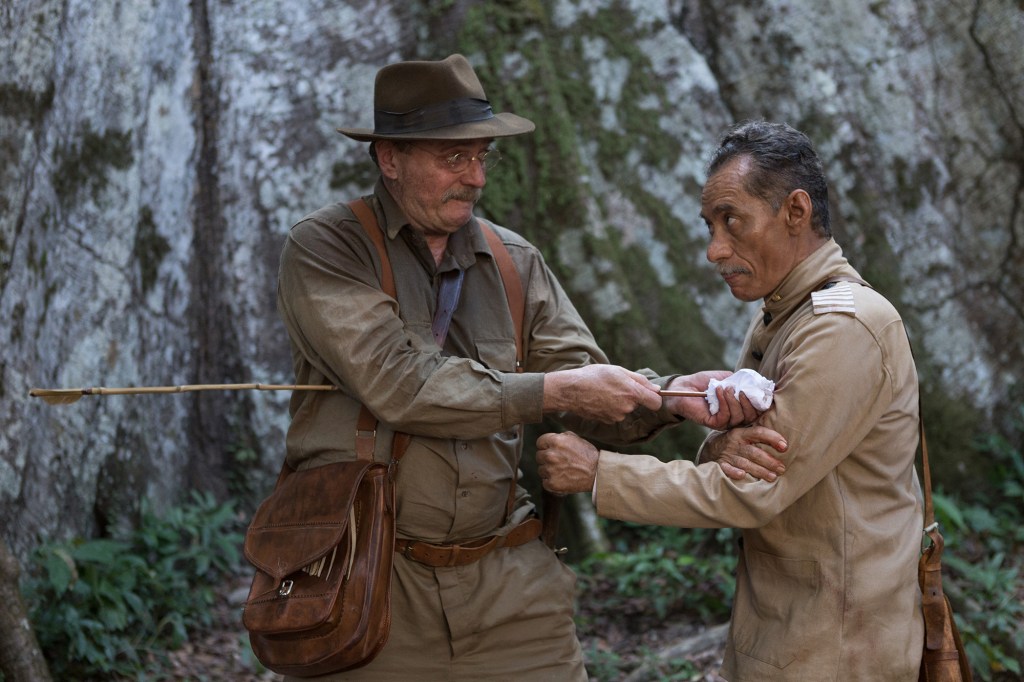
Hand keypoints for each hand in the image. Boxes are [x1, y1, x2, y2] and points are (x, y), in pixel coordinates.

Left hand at [536, 431, 599, 493]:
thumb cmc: (587, 455)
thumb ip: (560, 437)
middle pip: (539, 456)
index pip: (540, 442)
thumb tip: (550, 439)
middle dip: (547, 459)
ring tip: (562, 471)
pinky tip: (562, 479)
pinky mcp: (552, 483)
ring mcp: (550, 470)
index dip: (546, 446)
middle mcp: (550, 455)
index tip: (552, 451)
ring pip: (541, 470)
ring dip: (548, 471)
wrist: (597, 473)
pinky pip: (544, 482)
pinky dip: (551, 482)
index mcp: (555, 441)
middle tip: (559, 462)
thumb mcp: (576, 439)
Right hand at [543, 365, 661, 423]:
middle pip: (638, 404)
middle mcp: (627, 407)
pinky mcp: (608, 421)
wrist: (570, 390)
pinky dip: (610, 408)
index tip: (649, 394)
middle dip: (631, 396)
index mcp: (632, 393)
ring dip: (619, 401)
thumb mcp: (618, 371)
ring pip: (626, 409)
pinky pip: (615, 414)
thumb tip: (656, 389)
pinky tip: (599, 399)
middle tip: (616, 385)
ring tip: (604, 391)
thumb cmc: (594, 376)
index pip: (656, 402)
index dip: (654, 398)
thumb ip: (640, 380)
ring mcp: (617, 416)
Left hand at [663, 371, 760, 428]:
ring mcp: (724, 422)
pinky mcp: (713, 424)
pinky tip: (718, 391)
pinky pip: (725, 417)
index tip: (760, 389)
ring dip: (733, 400)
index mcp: (740, 408)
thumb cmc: (706, 382)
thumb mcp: (728, 378)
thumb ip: (743, 381)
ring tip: (725, 388)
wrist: (685, 387)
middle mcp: (734, 417)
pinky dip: (724, 402)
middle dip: (748, 402)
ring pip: (739, 418)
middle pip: (751, 417)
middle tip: (739, 390)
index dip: (762, 401)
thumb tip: (758, 382)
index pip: (757, 410)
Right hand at [704, 426, 787, 480]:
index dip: (772, 438)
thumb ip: (759, 436)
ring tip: (772, 477)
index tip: (785, 446)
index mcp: (742, 433)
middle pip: (754, 452)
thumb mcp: (743, 435)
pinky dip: (733, 472)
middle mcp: (735, 443)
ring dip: (759, 470)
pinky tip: (742, 475)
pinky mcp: (719, 465)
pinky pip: (726, 469)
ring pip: (745, 463)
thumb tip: (785, 442)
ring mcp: (727, 455)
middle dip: (769, 461)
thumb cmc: (734, 444)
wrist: (709, 450)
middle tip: (782, 469)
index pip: (759, 432)